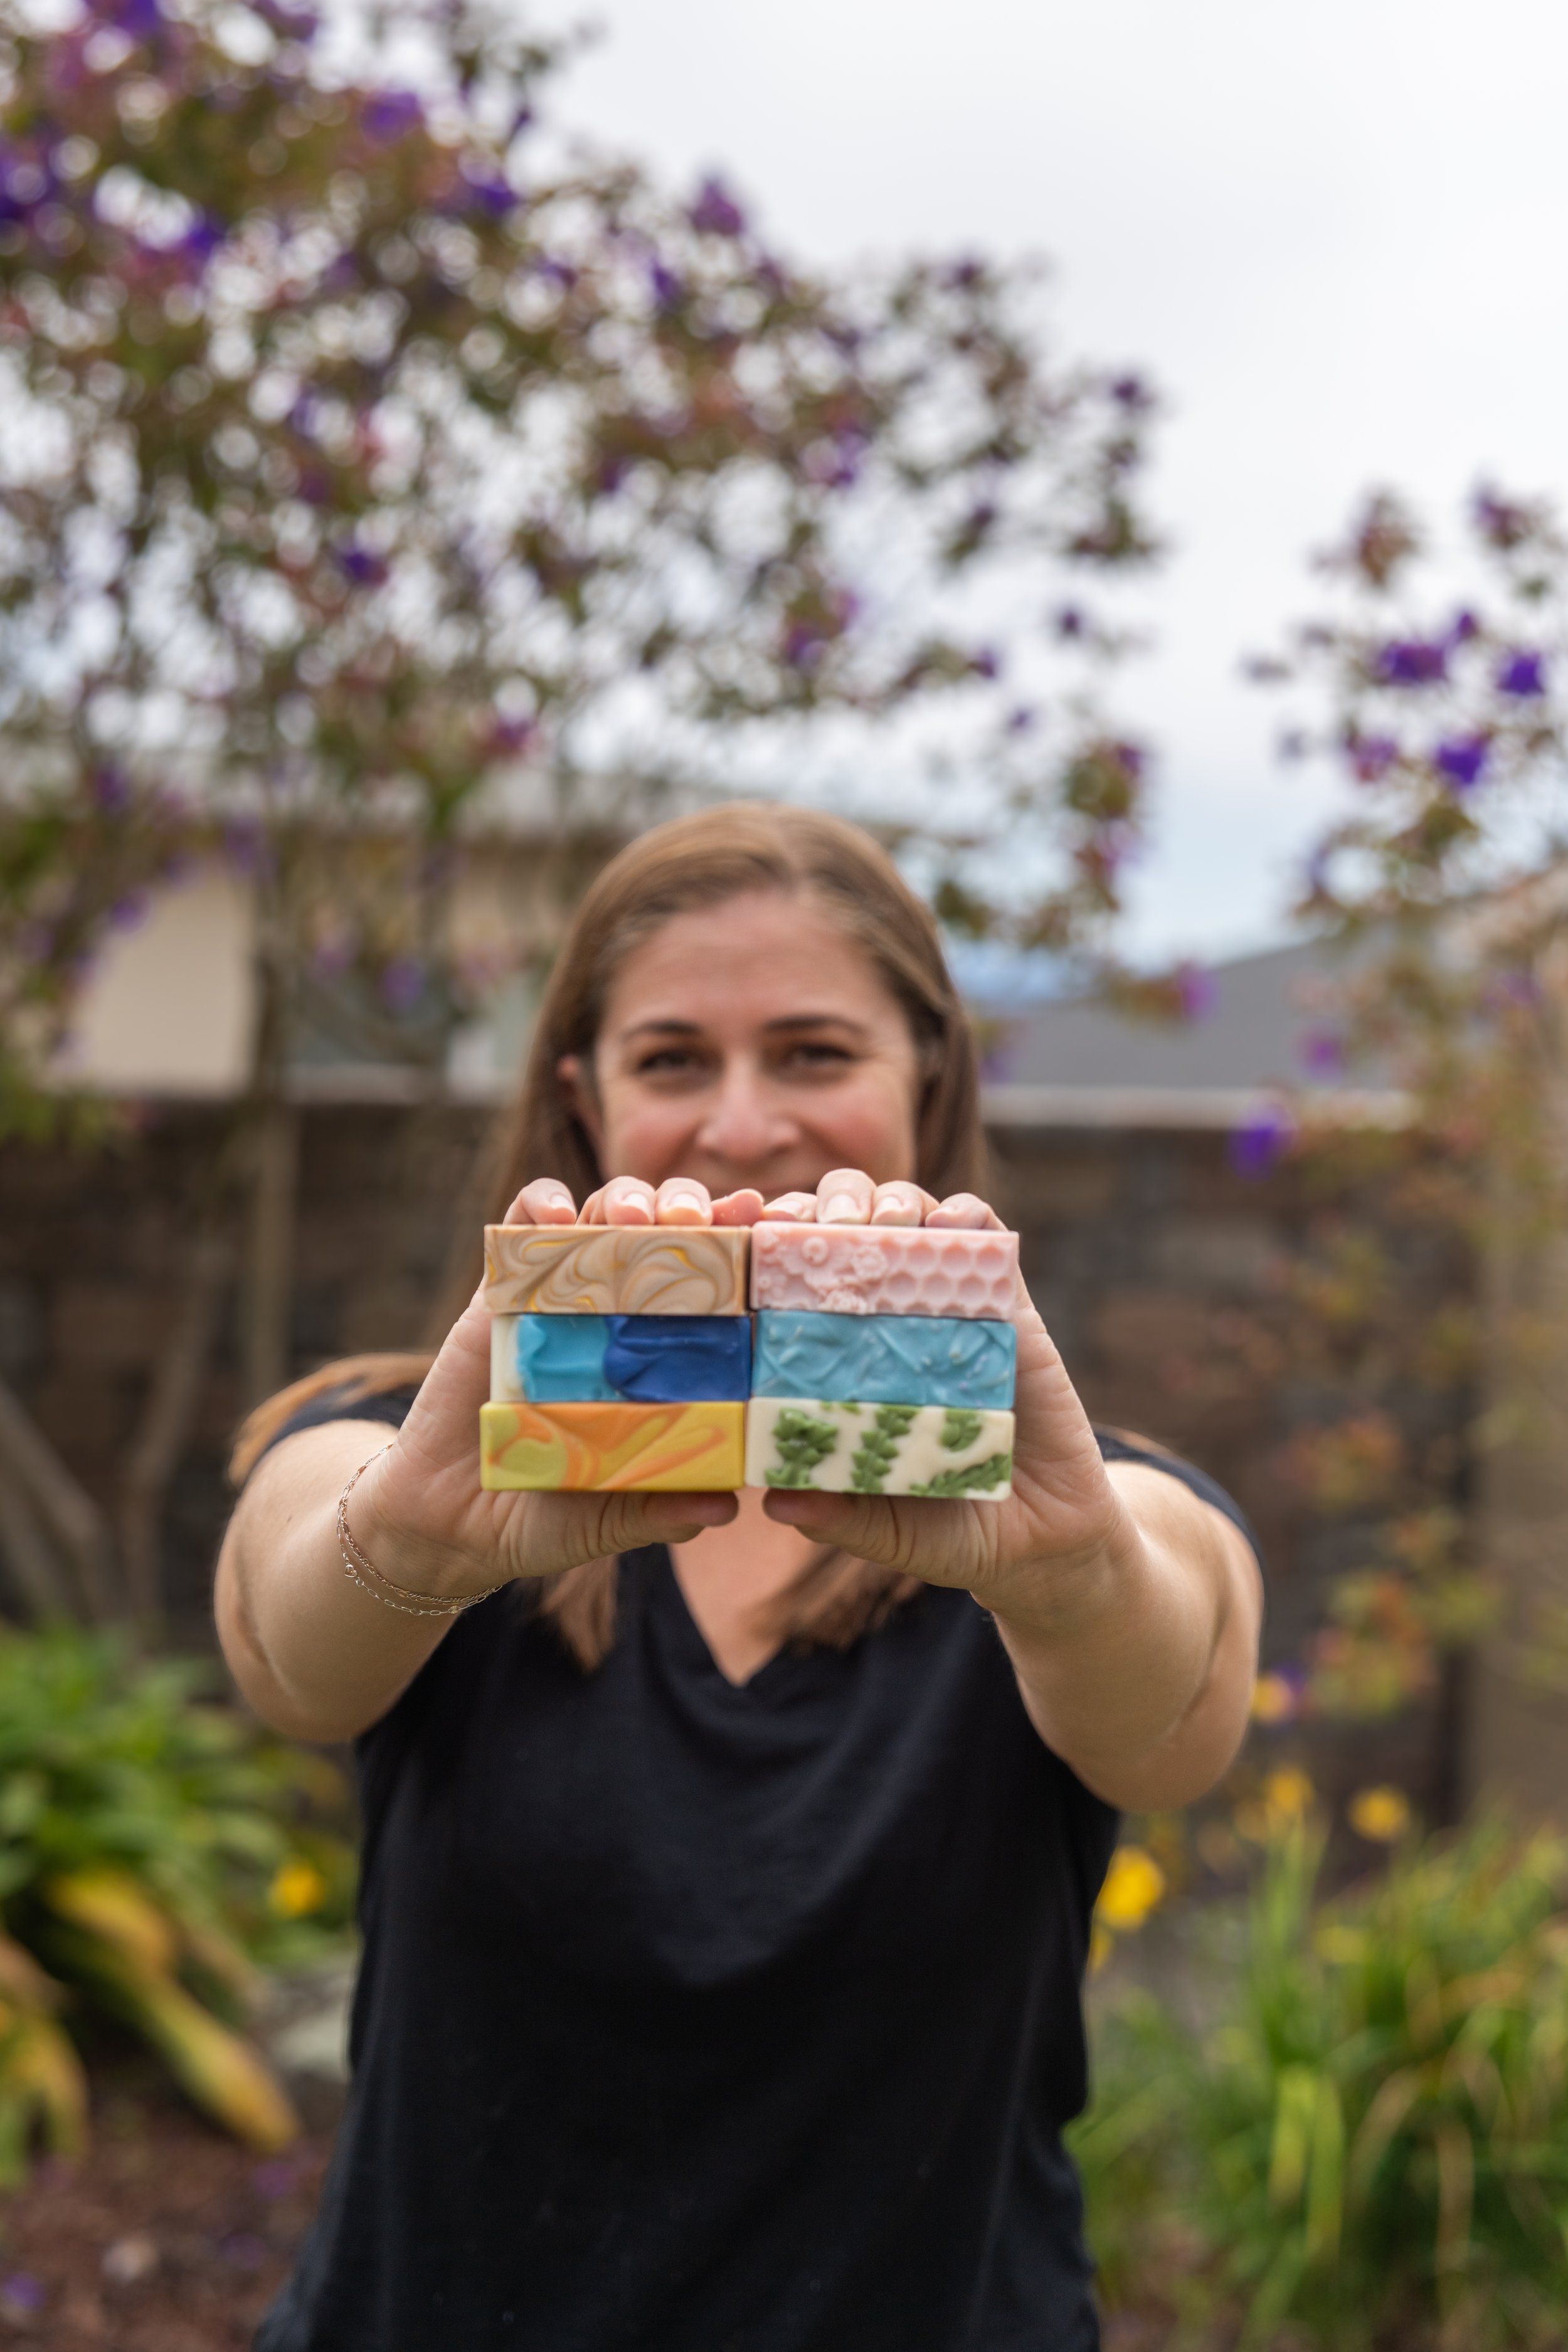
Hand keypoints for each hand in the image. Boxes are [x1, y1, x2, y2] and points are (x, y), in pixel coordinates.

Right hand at [350, 1177, 756, 1600]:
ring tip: (638, 1219)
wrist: (452, 1522)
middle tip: (713, 1220)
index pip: (724, 1284)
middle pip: (672, 1230)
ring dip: (628, 1199)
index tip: (780, 1231)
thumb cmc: (546, 1516)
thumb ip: (660, 1509)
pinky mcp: (502, 1290)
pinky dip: (542, 1202)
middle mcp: (623, 1314)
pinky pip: (523, 1224)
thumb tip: (730, 1508)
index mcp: (668, 1357)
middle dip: (698, 1209)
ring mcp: (563, 1295)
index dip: (753, 1250)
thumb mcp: (609, 1517)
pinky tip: (557, 1215)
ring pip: (606, 1212)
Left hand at [757, 1175, 1130, 1622]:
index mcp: (836, 1361)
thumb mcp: (888, 1530)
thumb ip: (838, 1516)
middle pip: (839, 1229)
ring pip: (906, 1216)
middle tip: (811, 1229)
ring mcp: (944, 1308)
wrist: (1043, 1544)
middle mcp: (883, 1322)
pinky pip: (985, 1240)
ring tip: (874, 1222)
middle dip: (816, 1208)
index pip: (785, 1283)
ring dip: (884, 1200)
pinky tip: (947, 1227)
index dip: (759, 1246)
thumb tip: (774, 1502)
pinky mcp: (1008, 1308)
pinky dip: (965, 1217)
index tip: (737, 1235)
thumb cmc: (948, 1531)